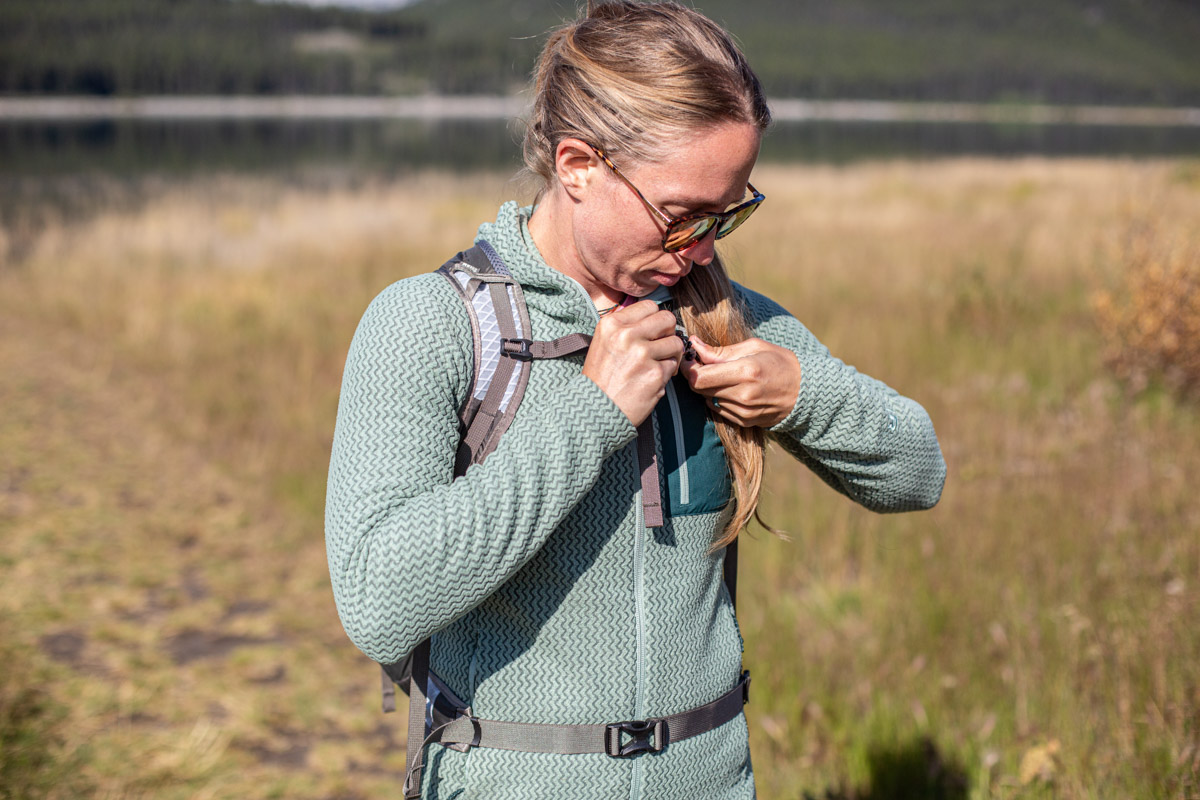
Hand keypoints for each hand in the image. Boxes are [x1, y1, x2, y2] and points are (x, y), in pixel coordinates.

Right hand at [582, 301, 684, 426]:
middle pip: (667, 319)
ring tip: (656, 366)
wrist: (595, 410)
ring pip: (675, 343)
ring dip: (670, 356)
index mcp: (612, 324)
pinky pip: (673, 366)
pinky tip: (650, 381)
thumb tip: (653, 315)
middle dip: (668, 333)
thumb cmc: (601, 378)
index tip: (652, 333)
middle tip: (660, 347)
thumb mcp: (603, 342)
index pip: (650, 306)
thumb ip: (626, 326)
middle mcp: (626, 335)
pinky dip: (665, 375)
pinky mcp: (655, 374)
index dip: (655, 320)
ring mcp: (642, 354)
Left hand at [679, 338, 801, 427]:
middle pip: (700, 390)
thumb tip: (694, 345)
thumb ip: (721, 351)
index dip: (688, 369)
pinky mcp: (745, 421)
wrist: (806, 391)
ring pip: (707, 400)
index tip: (688, 359)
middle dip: (695, 376)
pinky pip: (719, 409)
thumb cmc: (780, 362)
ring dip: (707, 388)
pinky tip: (730, 388)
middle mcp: (743, 395)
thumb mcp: (754, 347)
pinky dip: (717, 398)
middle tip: (699, 365)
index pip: (700, 378)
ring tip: (719, 375)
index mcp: (746, 371)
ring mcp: (744, 411)